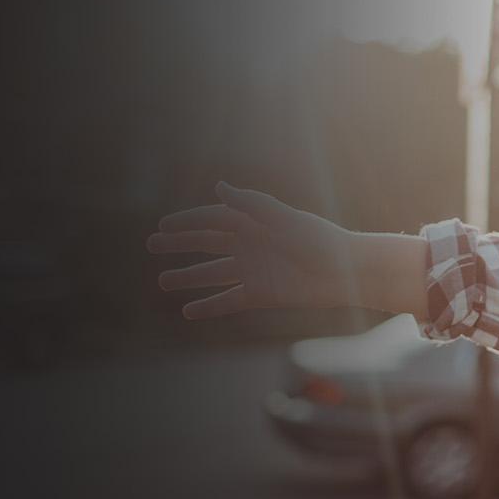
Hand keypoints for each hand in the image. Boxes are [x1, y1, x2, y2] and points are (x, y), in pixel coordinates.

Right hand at [147, 182, 425, 318]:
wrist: (347, 272)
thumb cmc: (320, 240)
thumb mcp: (284, 219)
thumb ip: (252, 205)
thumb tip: (219, 187)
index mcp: (254, 223)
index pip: (213, 219)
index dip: (187, 221)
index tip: (161, 225)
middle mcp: (250, 246)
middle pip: (207, 244)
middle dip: (180, 244)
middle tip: (151, 245)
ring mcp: (254, 271)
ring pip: (213, 274)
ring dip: (188, 277)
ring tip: (163, 281)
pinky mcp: (261, 295)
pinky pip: (228, 301)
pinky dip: (209, 306)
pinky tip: (189, 311)